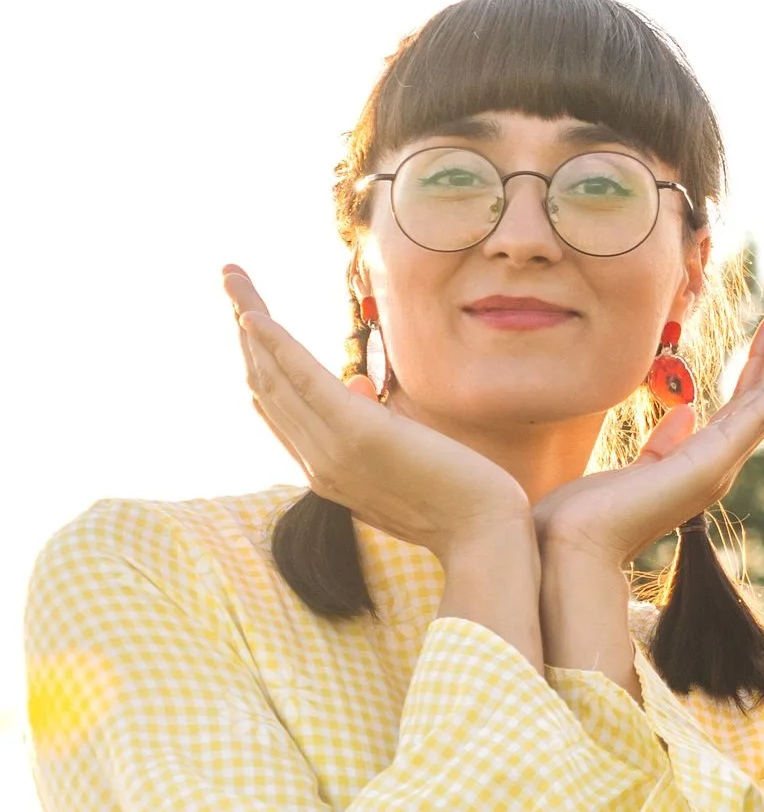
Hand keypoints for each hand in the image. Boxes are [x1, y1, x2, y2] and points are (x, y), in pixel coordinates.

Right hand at [224, 268, 530, 556]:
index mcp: (325, 468)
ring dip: (250, 319)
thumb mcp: (404, 457)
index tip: (248, 319)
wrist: (484, 535)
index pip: (276, 406)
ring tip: (232, 277)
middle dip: (244, 326)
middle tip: (230, 278)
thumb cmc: (458, 497)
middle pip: (264, 383)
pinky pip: (303, 381)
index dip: (258, 358)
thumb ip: (374, 427)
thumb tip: (360, 387)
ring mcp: (332, 451)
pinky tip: (254, 316)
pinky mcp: (358, 434)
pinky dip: (276, 346)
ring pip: (273, 375)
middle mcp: (316, 462)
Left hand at [533, 300, 763, 566]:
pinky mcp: (709, 466)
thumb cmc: (587, 515)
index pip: (742, 398)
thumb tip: (685, 412)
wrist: (567, 546)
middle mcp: (719, 463)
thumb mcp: (631, 470)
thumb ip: (663, 445)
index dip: (760, 357)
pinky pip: (755, 421)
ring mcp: (718, 466)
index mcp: (702, 461)